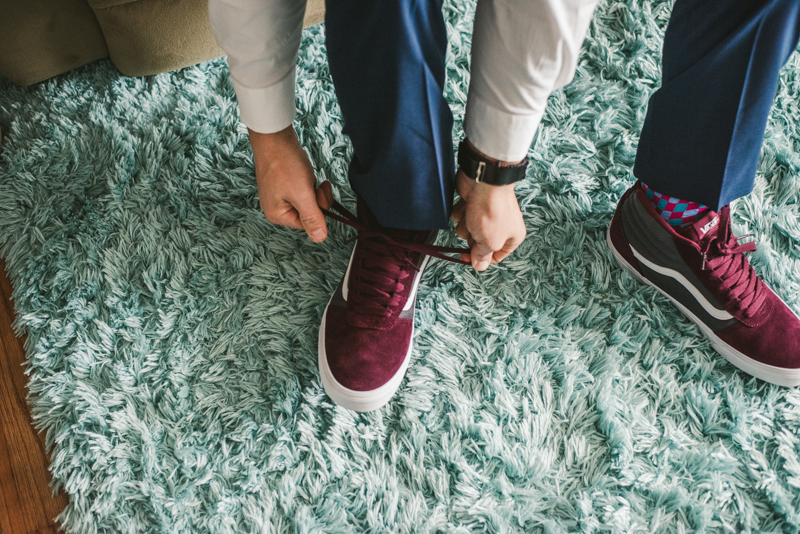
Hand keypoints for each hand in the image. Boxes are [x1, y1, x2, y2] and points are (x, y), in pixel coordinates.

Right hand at [250, 126, 333, 241]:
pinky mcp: (283, 185)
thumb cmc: (284, 163)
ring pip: (307, 200)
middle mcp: (276, 208)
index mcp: (277, 215)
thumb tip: (320, 238)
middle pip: (308, 213)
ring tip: (306, 175)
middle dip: (316, 198)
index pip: (308, 224)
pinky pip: (302, 190)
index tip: (320, 191)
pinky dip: (307, 182)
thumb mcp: (302, 194)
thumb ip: (312, 218)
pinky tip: (302, 172)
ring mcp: (279, 196)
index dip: (319, 209)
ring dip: (313, 188)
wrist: (274, 136)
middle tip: (315, 183)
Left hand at [451, 150, 525, 271]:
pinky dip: (460, 212)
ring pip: (466, 230)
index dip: (481, 259)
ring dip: (465, 225)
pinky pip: (460, 217)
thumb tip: (480, 266)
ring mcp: (485, 214)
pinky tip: (466, 204)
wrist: (483, 182)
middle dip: (473, 238)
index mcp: (512, 236)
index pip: (495, 256)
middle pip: (478, 243)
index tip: (467, 258)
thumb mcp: (490, 242)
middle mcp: (501, 226)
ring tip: (472, 214)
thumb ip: (483, 256)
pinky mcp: (472, 204)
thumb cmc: (492, 212)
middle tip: (477, 228)